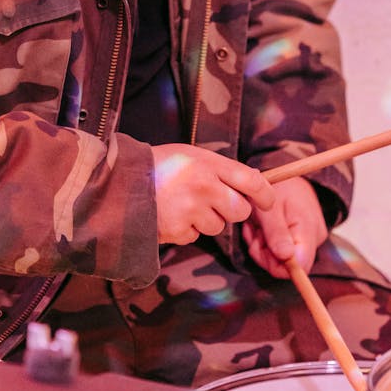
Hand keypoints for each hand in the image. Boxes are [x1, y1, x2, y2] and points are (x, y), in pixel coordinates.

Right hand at [151, 144, 274, 245]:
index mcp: (208, 164)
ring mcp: (191, 211)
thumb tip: (252, 183)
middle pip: (240, 210)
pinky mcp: (179, 231)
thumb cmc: (160, 165)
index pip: (251, 180)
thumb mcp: (192, 155)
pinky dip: (187, 229)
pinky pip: (196, 236)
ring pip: (218, 226)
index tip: (268, 201)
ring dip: (207, 220)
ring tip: (184, 204)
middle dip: (232, 210)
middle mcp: (204, 187)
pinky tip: (172, 214)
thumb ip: (219, 168)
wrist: (122, 182)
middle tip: (216, 201)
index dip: (265, 194)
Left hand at [242, 177, 327, 277]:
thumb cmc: (279, 186)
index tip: (259, 243)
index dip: (275, 263)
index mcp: (309, 230)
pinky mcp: (302, 239)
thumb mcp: (271, 206)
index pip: (300, 266)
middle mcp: (314, 238)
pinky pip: (279, 251)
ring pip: (279, 259)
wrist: (288, 175)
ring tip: (258, 224)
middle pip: (285, 265)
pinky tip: (263, 227)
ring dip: (262, 245)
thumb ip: (277, 232)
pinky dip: (266, 242)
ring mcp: (309, 240)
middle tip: (254, 229)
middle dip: (264, 251)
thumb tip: (286, 258)